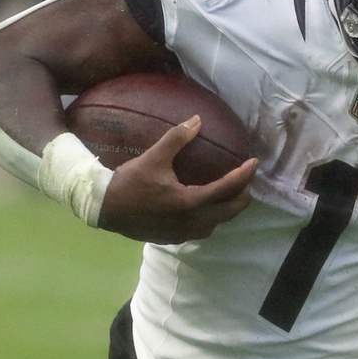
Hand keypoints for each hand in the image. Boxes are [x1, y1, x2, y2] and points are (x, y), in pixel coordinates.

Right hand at [97, 116, 257, 243]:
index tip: (254, 162)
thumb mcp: (154, 157)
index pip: (227, 189)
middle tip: (246, 179)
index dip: (244, 175)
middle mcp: (190, 221)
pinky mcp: (172, 238)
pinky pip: (201, 231)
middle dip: (243, 195)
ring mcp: (182, 233)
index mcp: (189, 202)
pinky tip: (207, 208)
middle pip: (230, 211)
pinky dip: (211, 219)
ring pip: (217, 224)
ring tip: (231, 193)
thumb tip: (197, 120)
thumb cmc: (130, 182)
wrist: (103, 208)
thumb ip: (177, 138)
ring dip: (228, 210)